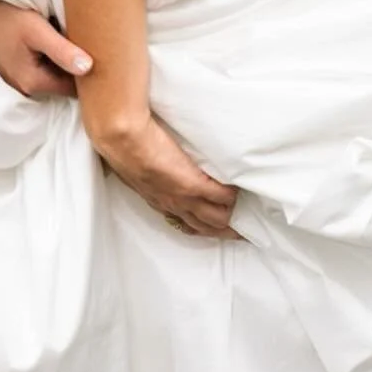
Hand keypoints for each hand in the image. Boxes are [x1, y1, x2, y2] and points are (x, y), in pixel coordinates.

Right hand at [0, 0, 91, 98]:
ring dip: (64, 59)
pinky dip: (51, 54)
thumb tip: (88, 68)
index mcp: (32, 81)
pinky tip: (56, 35)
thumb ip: (62, 51)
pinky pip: (40, 64)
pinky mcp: (13, 65)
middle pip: (63, 82)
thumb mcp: (35, 29)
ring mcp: (16, 77)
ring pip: (52, 72)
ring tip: (76, 37)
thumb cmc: (2, 11)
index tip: (106, 60)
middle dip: (78, 67)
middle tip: (95, 45)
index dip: (90, 77)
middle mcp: (23, 85)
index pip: (73, 89)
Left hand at [96, 113, 238, 238]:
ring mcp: (185, 198)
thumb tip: (158, 164)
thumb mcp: (138, 167)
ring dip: (233, 218)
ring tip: (249, 214)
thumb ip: (152, 171)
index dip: (200, 226)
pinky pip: (224, 197)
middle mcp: (173, 205)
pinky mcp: (195, 185)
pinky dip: (233, 195)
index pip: (184, 222)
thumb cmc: (123, 148)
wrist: (123, 140)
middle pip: (205, 227)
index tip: (213, 226)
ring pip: (217, 219)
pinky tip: (239, 189)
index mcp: (159, 201)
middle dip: (224, 231)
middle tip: (242, 231)